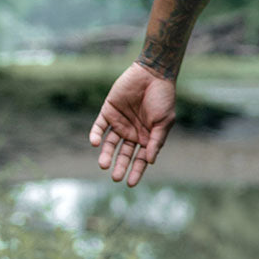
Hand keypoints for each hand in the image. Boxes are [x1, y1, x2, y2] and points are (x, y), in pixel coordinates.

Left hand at [89, 62, 176, 186]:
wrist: (152, 74)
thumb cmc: (162, 98)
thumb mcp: (163, 122)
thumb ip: (156, 141)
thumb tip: (150, 161)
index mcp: (146, 137)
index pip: (140, 159)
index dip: (136, 171)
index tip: (130, 183)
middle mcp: (132, 132)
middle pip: (124, 154)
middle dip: (120, 165)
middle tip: (115, 177)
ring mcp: (119, 122)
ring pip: (110, 143)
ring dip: (106, 154)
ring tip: (103, 164)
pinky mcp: (108, 111)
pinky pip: (99, 126)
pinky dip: (95, 134)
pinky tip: (95, 143)